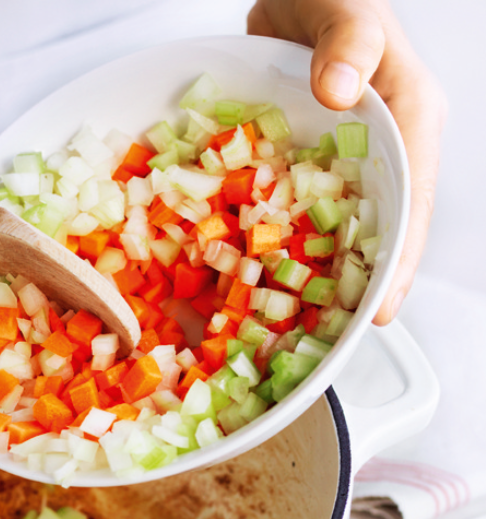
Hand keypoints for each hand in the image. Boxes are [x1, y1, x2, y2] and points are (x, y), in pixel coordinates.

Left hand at [247, 0, 446, 324]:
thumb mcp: (350, 8)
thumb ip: (351, 42)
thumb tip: (342, 93)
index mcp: (407, 121)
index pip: (412, 204)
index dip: (398, 263)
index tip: (378, 313)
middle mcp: (377, 152)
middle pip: (376, 234)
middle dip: (357, 289)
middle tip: (331, 343)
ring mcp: (338, 164)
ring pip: (332, 232)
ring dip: (315, 278)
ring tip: (290, 330)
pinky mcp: (301, 165)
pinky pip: (289, 213)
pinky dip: (273, 245)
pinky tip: (248, 279)